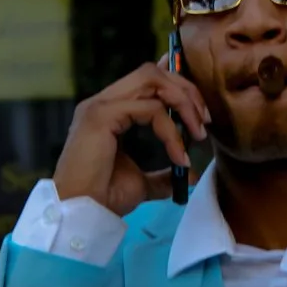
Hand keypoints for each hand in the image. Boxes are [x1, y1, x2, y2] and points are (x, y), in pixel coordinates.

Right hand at [53, 62, 210, 216]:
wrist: (82, 214)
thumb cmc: (104, 198)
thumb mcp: (141, 183)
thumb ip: (162, 174)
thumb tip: (188, 174)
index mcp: (109, 111)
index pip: (146, 79)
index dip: (176, 81)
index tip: (200, 108)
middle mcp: (103, 102)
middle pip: (152, 72)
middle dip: (186, 90)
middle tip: (205, 120)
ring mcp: (100, 105)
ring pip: (152, 80)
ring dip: (183, 101)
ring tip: (197, 133)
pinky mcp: (102, 116)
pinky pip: (150, 110)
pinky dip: (171, 131)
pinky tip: (179, 155)